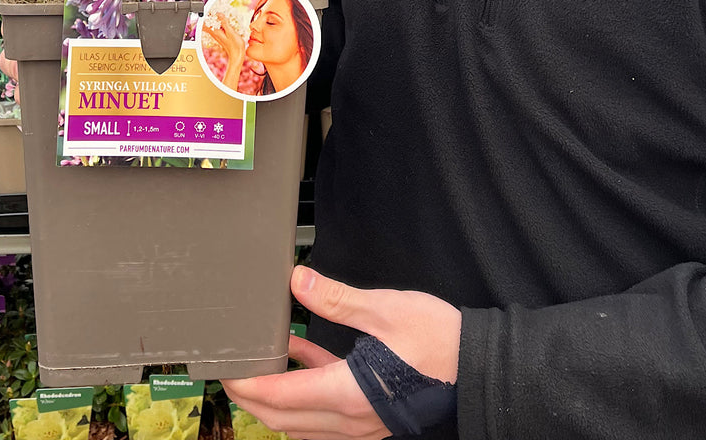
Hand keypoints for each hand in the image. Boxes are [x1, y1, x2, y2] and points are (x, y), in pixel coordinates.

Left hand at [202, 16, 244, 88]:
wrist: (237, 55)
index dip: (204, 15)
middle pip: (207, 23)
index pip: (204, 23)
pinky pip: (216, 27)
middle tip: (213, 8)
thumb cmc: (235, 46)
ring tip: (218, 13)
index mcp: (215, 32)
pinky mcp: (220, 35)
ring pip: (211, 24)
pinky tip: (223, 20)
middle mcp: (214, 33)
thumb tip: (218, 14)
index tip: (207, 9)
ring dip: (214, 18)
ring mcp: (217, 34)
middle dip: (209, 15)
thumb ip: (224, 23)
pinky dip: (218, 22)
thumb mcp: (231, 32)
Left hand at [222, 266, 460, 439]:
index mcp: (348, 394)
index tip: (225, 370)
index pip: (280, 399)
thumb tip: (298, 281)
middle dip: (252, 397)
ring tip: (260, 360)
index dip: (246, 385)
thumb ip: (337, 299)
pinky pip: (327, 410)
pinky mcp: (374, 415)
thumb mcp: (386, 309)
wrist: (480, 368)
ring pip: (303, 421)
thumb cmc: (440, 342)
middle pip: (284, 419)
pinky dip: (307, 387)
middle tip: (232, 368)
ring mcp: (363, 423)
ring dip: (278, 396)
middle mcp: (350, 419)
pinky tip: (301, 353)